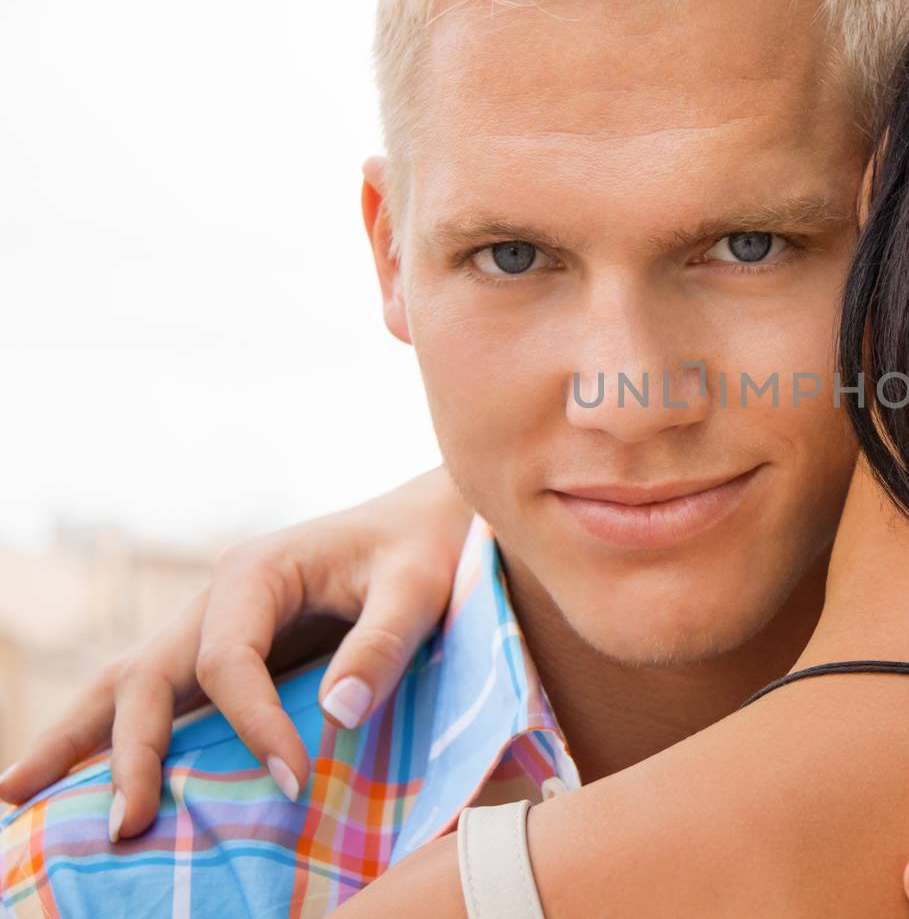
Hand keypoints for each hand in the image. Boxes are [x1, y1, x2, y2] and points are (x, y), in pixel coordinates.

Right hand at [0, 466, 470, 841]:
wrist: (426, 522)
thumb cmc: (425, 551)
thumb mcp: (417, 590)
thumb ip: (382, 646)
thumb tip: (336, 716)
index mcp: (257, 571)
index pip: (226, 662)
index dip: (253, 727)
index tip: (296, 781)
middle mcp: (218, 595)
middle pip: (147, 675)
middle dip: (127, 751)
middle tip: (124, 826)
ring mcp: (212, 622)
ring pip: (128, 682)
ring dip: (80, 739)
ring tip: (14, 795)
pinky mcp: (223, 649)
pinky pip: (158, 693)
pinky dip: (114, 733)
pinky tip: (75, 775)